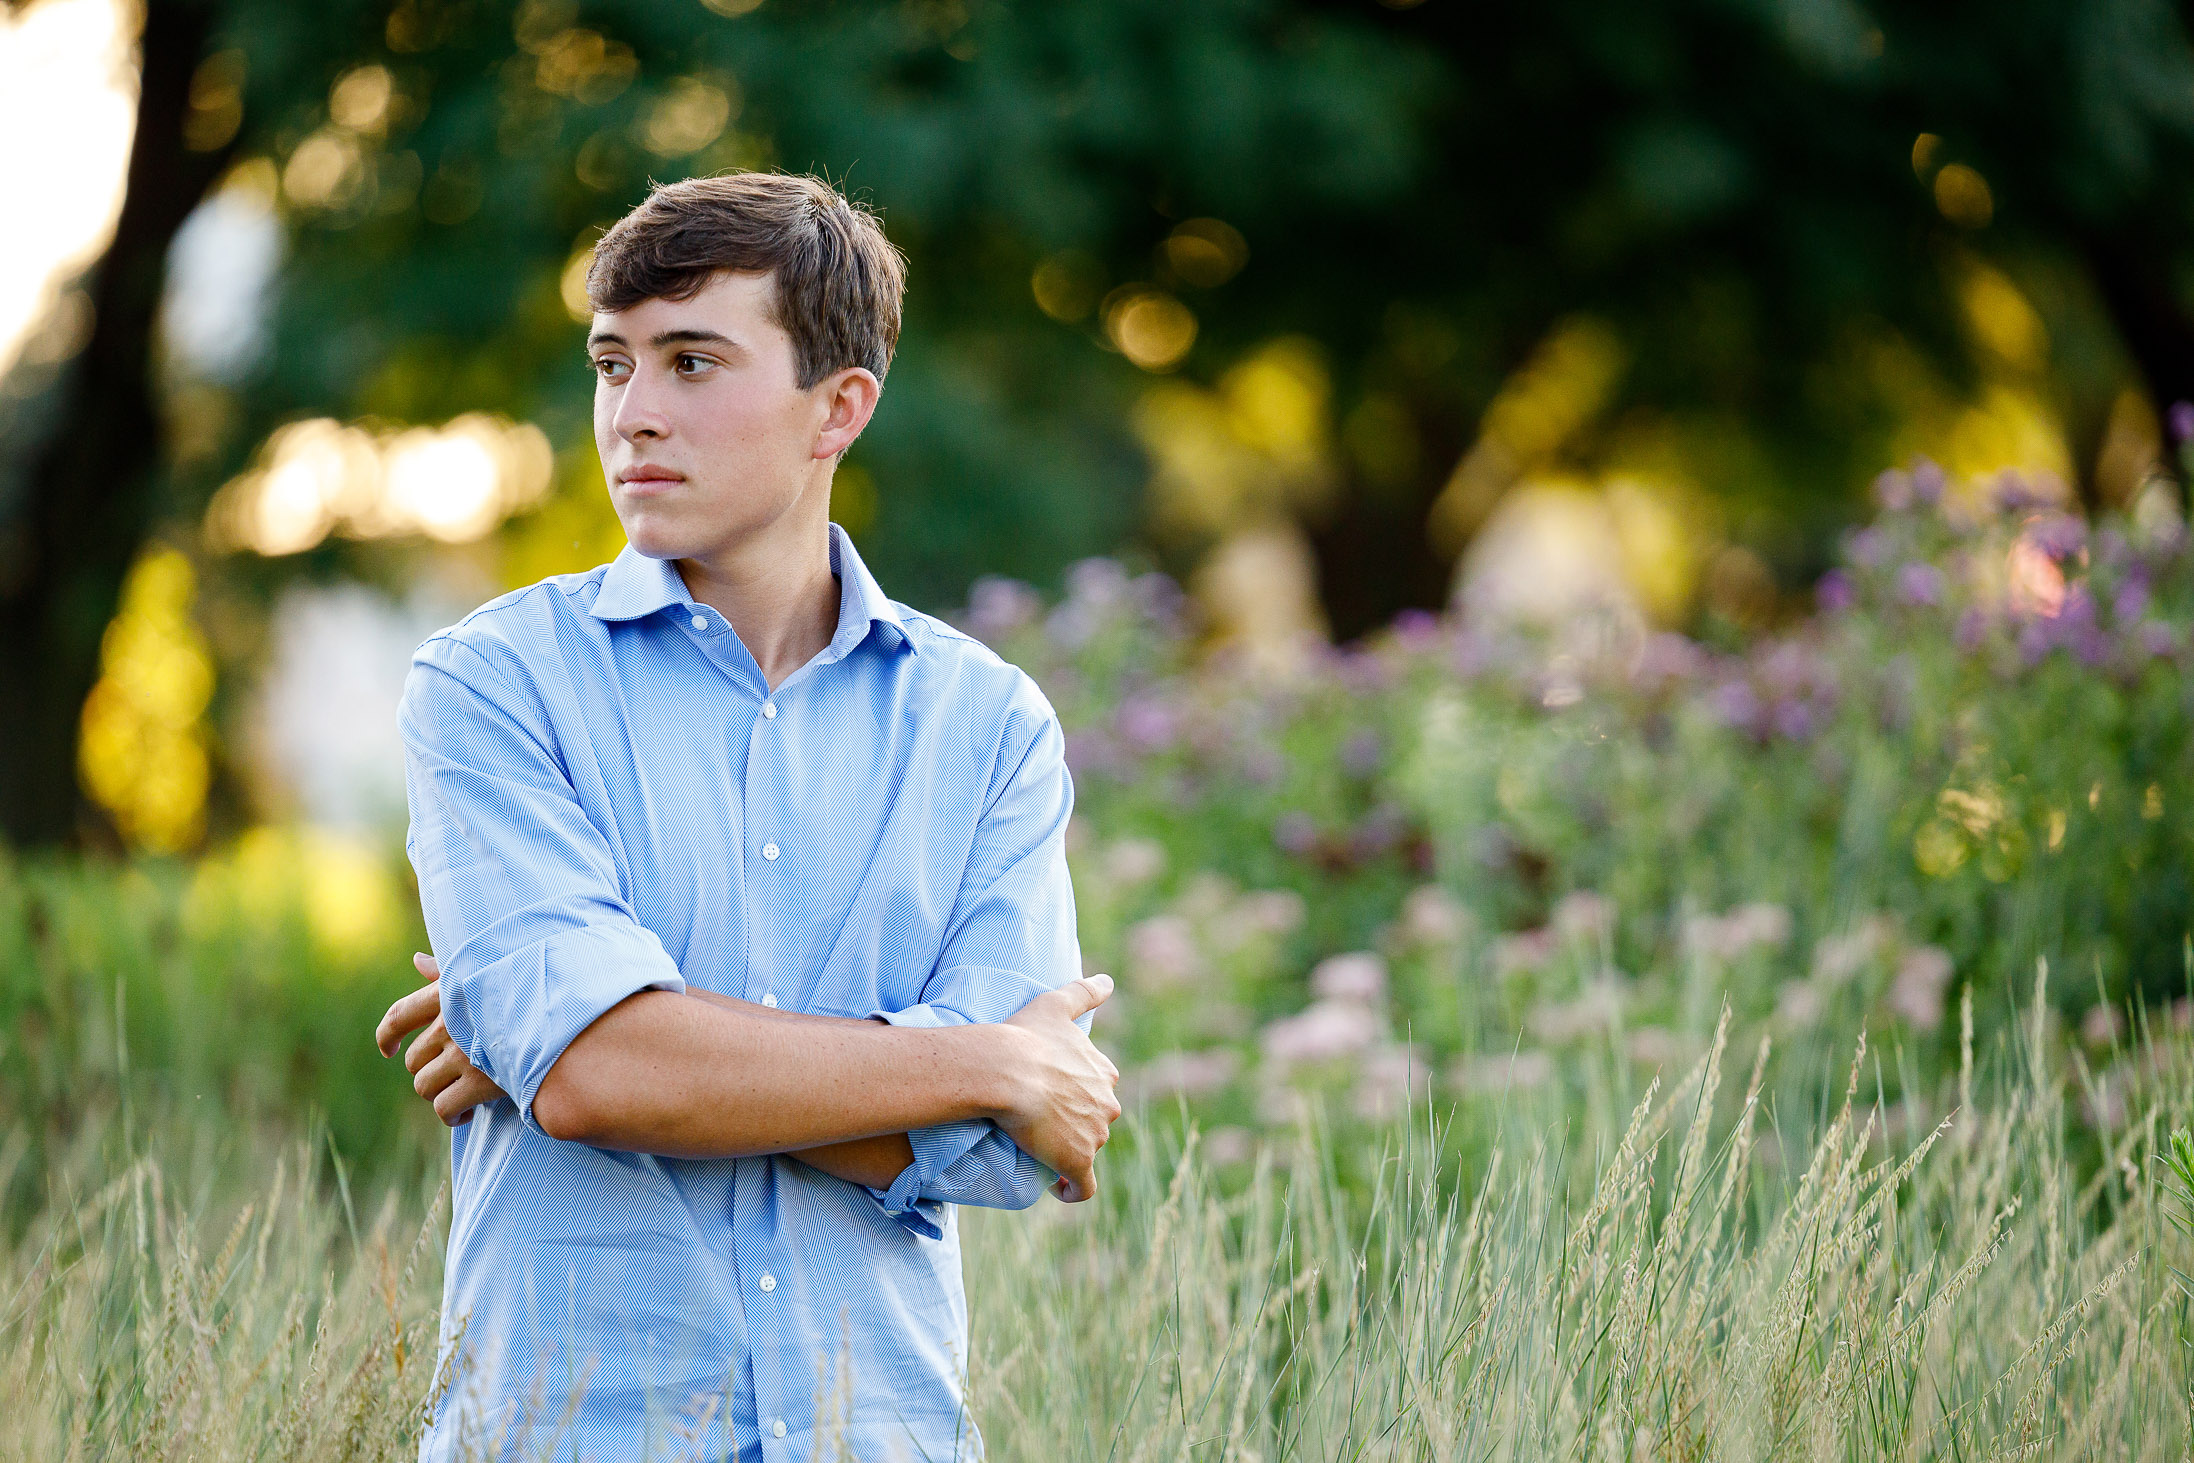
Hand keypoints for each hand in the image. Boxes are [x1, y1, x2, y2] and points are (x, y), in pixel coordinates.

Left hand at [376, 953, 508, 1125]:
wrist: (564, 1026)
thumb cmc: (525, 997)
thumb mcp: (486, 976)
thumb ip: (448, 972)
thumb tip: (416, 960)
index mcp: (449, 994)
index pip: (399, 1015)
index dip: (387, 1035)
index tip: (389, 1049)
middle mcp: (450, 1024)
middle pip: (413, 1060)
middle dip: (429, 1071)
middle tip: (454, 1074)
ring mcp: (463, 1054)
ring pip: (424, 1085)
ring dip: (439, 1093)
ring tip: (462, 1094)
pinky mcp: (477, 1083)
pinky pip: (443, 1107)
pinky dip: (451, 1115)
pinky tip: (466, 1113)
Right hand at [995, 974, 1121, 1203]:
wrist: (1006, 1071)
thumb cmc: (1026, 1036)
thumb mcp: (1056, 1004)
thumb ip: (1085, 991)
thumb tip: (1109, 980)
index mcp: (1104, 1072)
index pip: (1097, 1089)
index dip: (1078, 1095)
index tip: (1055, 1097)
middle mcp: (1108, 1104)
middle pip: (1095, 1120)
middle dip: (1075, 1122)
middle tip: (1040, 1121)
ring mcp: (1095, 1135)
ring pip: (1086, 1148)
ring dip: (1068, 1151)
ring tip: (1038, 1147)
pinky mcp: (1077, 1161)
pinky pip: (1082, 1186)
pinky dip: (1072, 1190)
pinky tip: (1058, 1189)